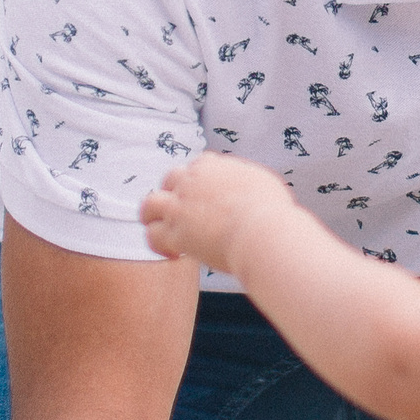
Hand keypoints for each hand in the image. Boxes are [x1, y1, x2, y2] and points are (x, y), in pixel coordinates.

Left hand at [140, 152, 295, 272]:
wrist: (261, 230)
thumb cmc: (271, 210)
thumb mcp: (263, 182)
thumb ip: (248, 182)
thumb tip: (253, 190)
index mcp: (211, 165)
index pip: (197, 165)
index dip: (199, 181)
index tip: (207, 197)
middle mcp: (190, 181)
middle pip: (169, 179)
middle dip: (173, 193)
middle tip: (182, 211)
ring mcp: (179, 207)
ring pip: (149, 205)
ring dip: (153, 216)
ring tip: (163, 229)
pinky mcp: (175, 233)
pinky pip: (153, 236)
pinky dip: (159, 245)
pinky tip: (174, 254)